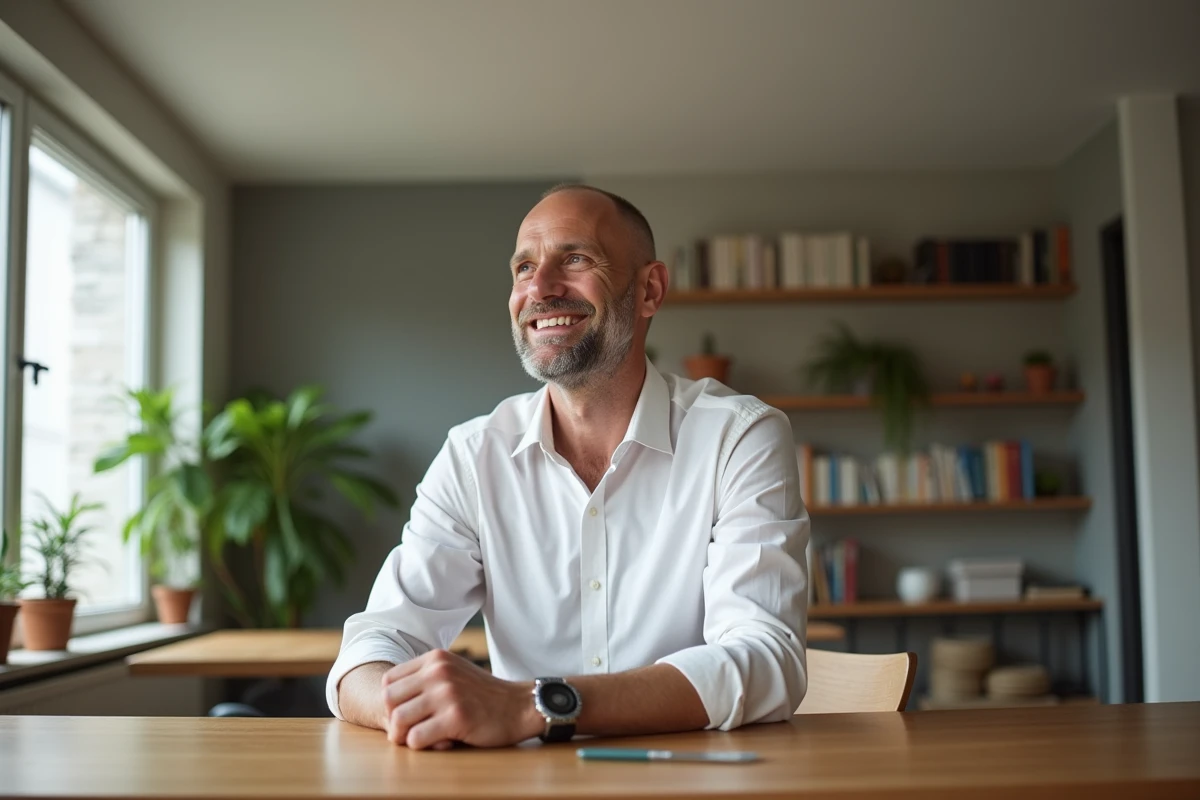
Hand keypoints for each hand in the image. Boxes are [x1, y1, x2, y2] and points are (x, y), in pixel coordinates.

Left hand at [381, 649, 541, 749]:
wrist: (519, 706)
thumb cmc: (483, 695)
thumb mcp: (454, 672)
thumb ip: (426, 678)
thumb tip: (389, 701)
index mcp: (436, 659)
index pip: (389, 680)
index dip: (391, 702)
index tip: (406, 713)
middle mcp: (439, 672)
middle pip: (389, 700)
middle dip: (393, 720)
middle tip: (407, 731)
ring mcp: (447, 694)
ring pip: (399, 720)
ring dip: (404, 736)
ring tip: (418, 739)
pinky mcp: (456, 717)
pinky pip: (417, 738)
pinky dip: (421, 746)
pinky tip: (437, 742)